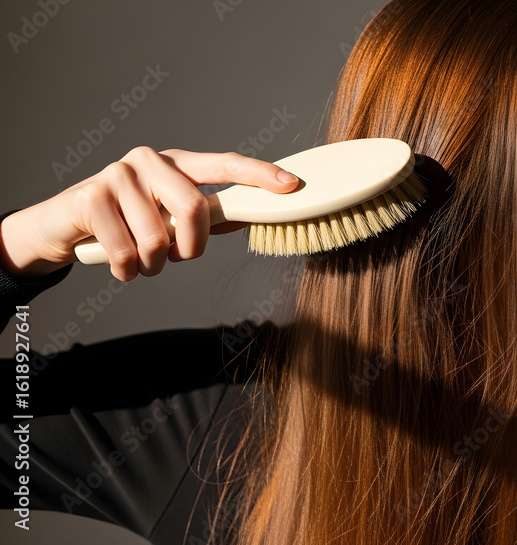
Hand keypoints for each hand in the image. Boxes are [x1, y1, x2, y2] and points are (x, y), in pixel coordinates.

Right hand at [0, 146, 299, 281]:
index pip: (225, 164)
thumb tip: (249, 216)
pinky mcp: (91, 196)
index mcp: (176, 164)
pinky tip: (116, 260)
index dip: (259, 174)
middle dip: (191, 248)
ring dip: (152, 265)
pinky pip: (127, 253)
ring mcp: (119, 174)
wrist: (61, 227)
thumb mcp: (167, 217)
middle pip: (195, 208)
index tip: (292, 186)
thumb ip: (206, 216)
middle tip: (176, 256)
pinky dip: (126, 270)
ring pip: (158, 240)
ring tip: (137, 257)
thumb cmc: (125, 222)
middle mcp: (150, 161)